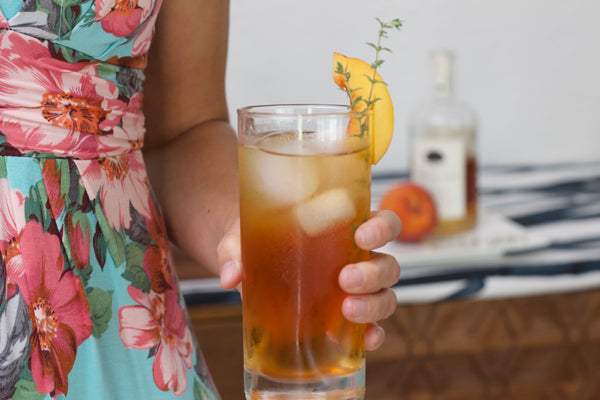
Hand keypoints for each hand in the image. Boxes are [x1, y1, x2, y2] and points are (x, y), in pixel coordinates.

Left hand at [216, 209, 401, 351]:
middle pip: (388, 264)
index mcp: (346, 227)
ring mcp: (358, 290)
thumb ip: (235, 249)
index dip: (382, 228)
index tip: (362, 236)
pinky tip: (364, 339)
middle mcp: (359, 258)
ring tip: (347, 309)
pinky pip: (373, 327)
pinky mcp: (348, 318)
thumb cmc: (258, 239)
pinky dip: (374, 334)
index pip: (382, 222)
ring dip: (374, 303)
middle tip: (344, 278)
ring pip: (386, 295)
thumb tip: (231, 276)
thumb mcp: (243, 237)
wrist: (251, 263)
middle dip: (373, 273)